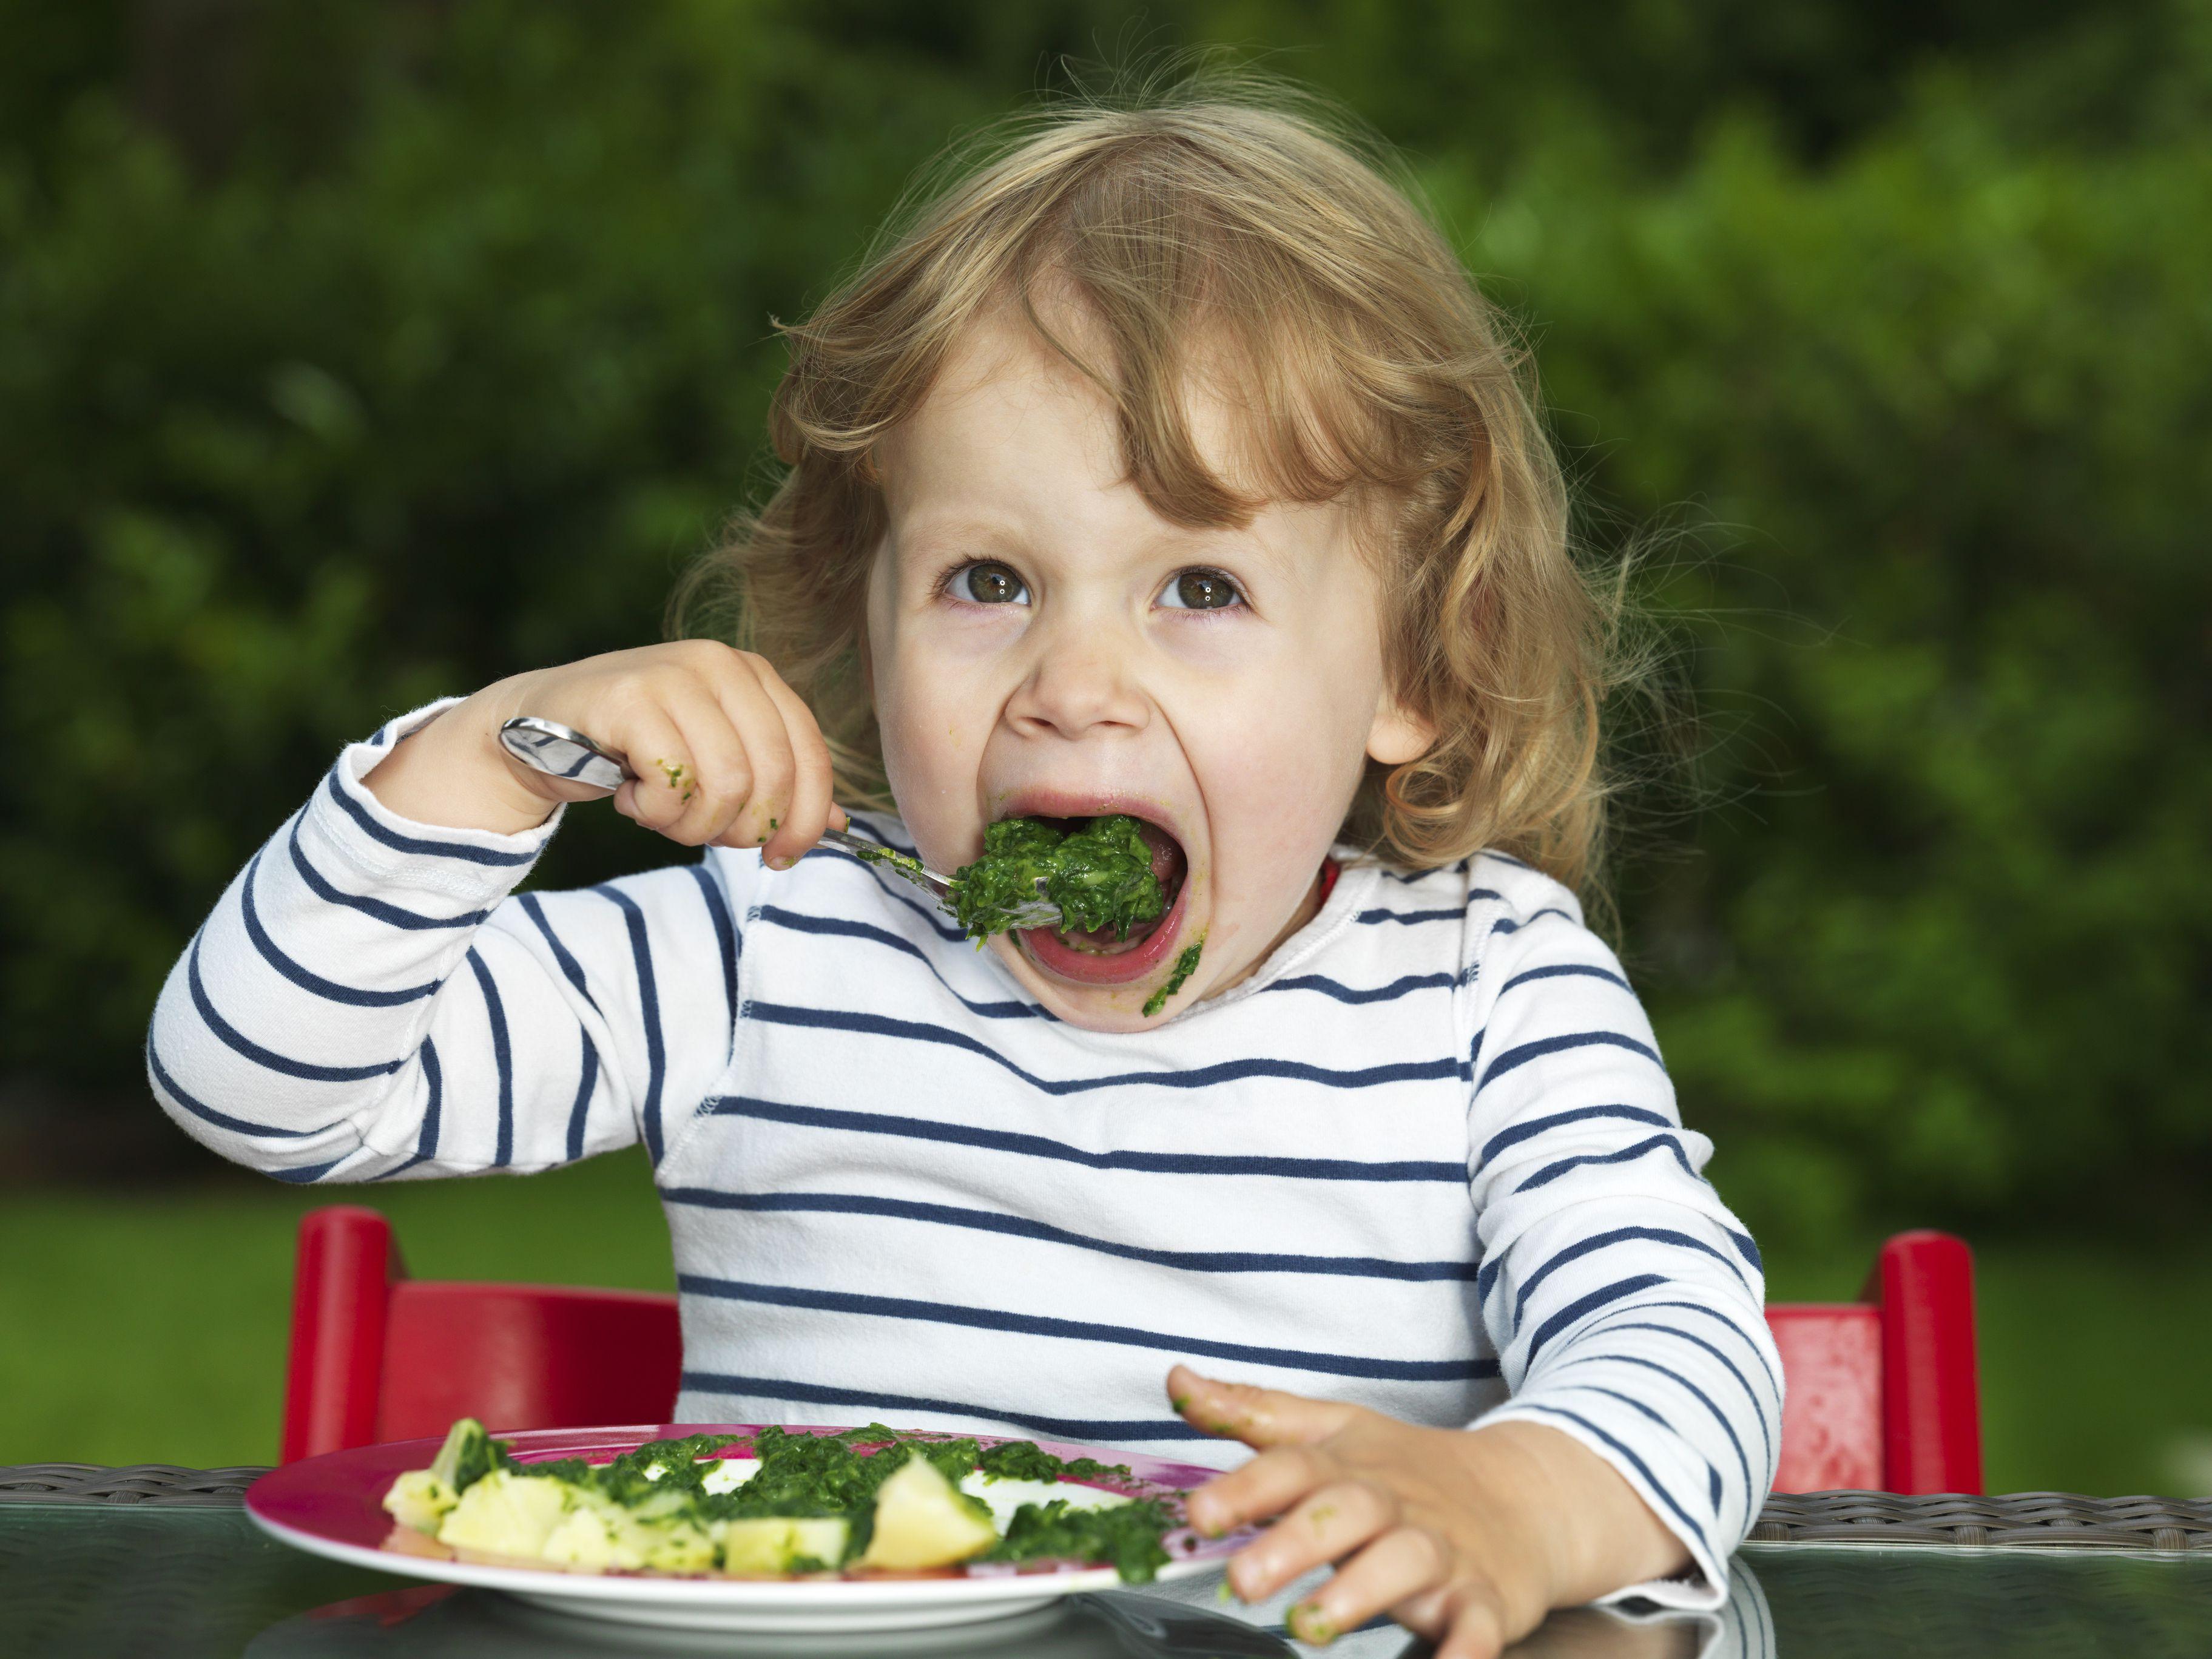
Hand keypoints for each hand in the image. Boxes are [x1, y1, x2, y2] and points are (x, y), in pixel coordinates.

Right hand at [364, 642, 844, 867]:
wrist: (539, 726)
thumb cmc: (638, 748)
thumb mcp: (716, 759)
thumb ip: (776, 784)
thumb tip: (842, 827)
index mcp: (755, 674)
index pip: (810, 757)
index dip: (806, 820)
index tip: (780, 858)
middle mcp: (722, 664)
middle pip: (772, 778)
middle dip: (742, 828)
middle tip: (701, 833)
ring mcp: (675, 674)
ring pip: (725, 785)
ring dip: (691, 825)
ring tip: (662, 815)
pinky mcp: (629, 698)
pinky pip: (672, 784)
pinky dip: (653, 812)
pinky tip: (630, 798)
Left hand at [1168, 1365, 1691, 1658]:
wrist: (1525, 1495)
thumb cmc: (1407, 1470)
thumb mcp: (1332, 1430)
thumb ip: (1253, 1412)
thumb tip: (1177, 1381)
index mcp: (1349, 1465)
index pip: (1291, 1466)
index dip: (1244, 1488)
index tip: (1197, 1514)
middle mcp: (1392, 1504)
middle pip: (1344, 1511)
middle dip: (1293, 1542)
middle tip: (1242, 1579)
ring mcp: (1441, 1551)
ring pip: (1403, 1562)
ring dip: (1358, 1591)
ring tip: (1310, 1624)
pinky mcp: (1484, 1599)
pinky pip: (1476, 1627)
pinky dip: (1463, 1651)